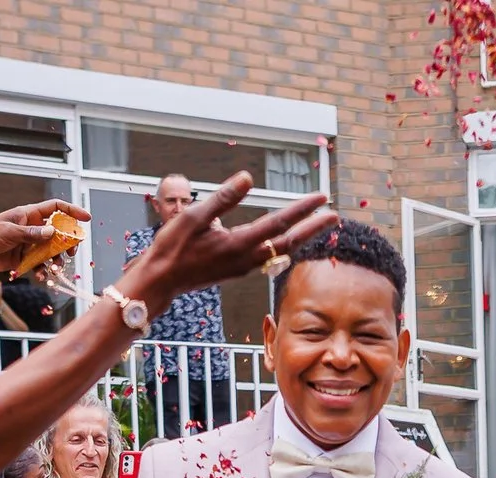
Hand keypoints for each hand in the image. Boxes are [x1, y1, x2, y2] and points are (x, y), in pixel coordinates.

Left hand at [0, 199, 91, 282]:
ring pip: (51, 250)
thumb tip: (52, 233)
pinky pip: (40, 263)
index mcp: (29, 215)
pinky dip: (43, 270)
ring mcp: (30, 243)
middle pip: (58, 232)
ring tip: (55, 268)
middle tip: (70, 253)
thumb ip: (32, 234)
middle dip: (67, 243)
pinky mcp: (25, 257)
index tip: (86, 219)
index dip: (72, 211)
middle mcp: (32, 228)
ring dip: (56, 259)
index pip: (55, 208)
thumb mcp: (10, 233)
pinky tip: (42, 275)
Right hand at [116, 174, 333, 317]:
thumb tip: (247, 178)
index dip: (302, 209)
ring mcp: (243, 267)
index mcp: (239, 244)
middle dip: (313, 228)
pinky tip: (288, 240)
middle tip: (334, 215)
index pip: (279, 223)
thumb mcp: (194, 216)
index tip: (322, 198)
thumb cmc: (172, 248)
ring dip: (302, 237)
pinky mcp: (237, 270)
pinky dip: (285, 246)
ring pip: (281, 251)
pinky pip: (269, 257)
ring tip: (317, 226)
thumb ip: (223, 197)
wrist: (161, 282)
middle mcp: (246, 259)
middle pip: (289, 242)